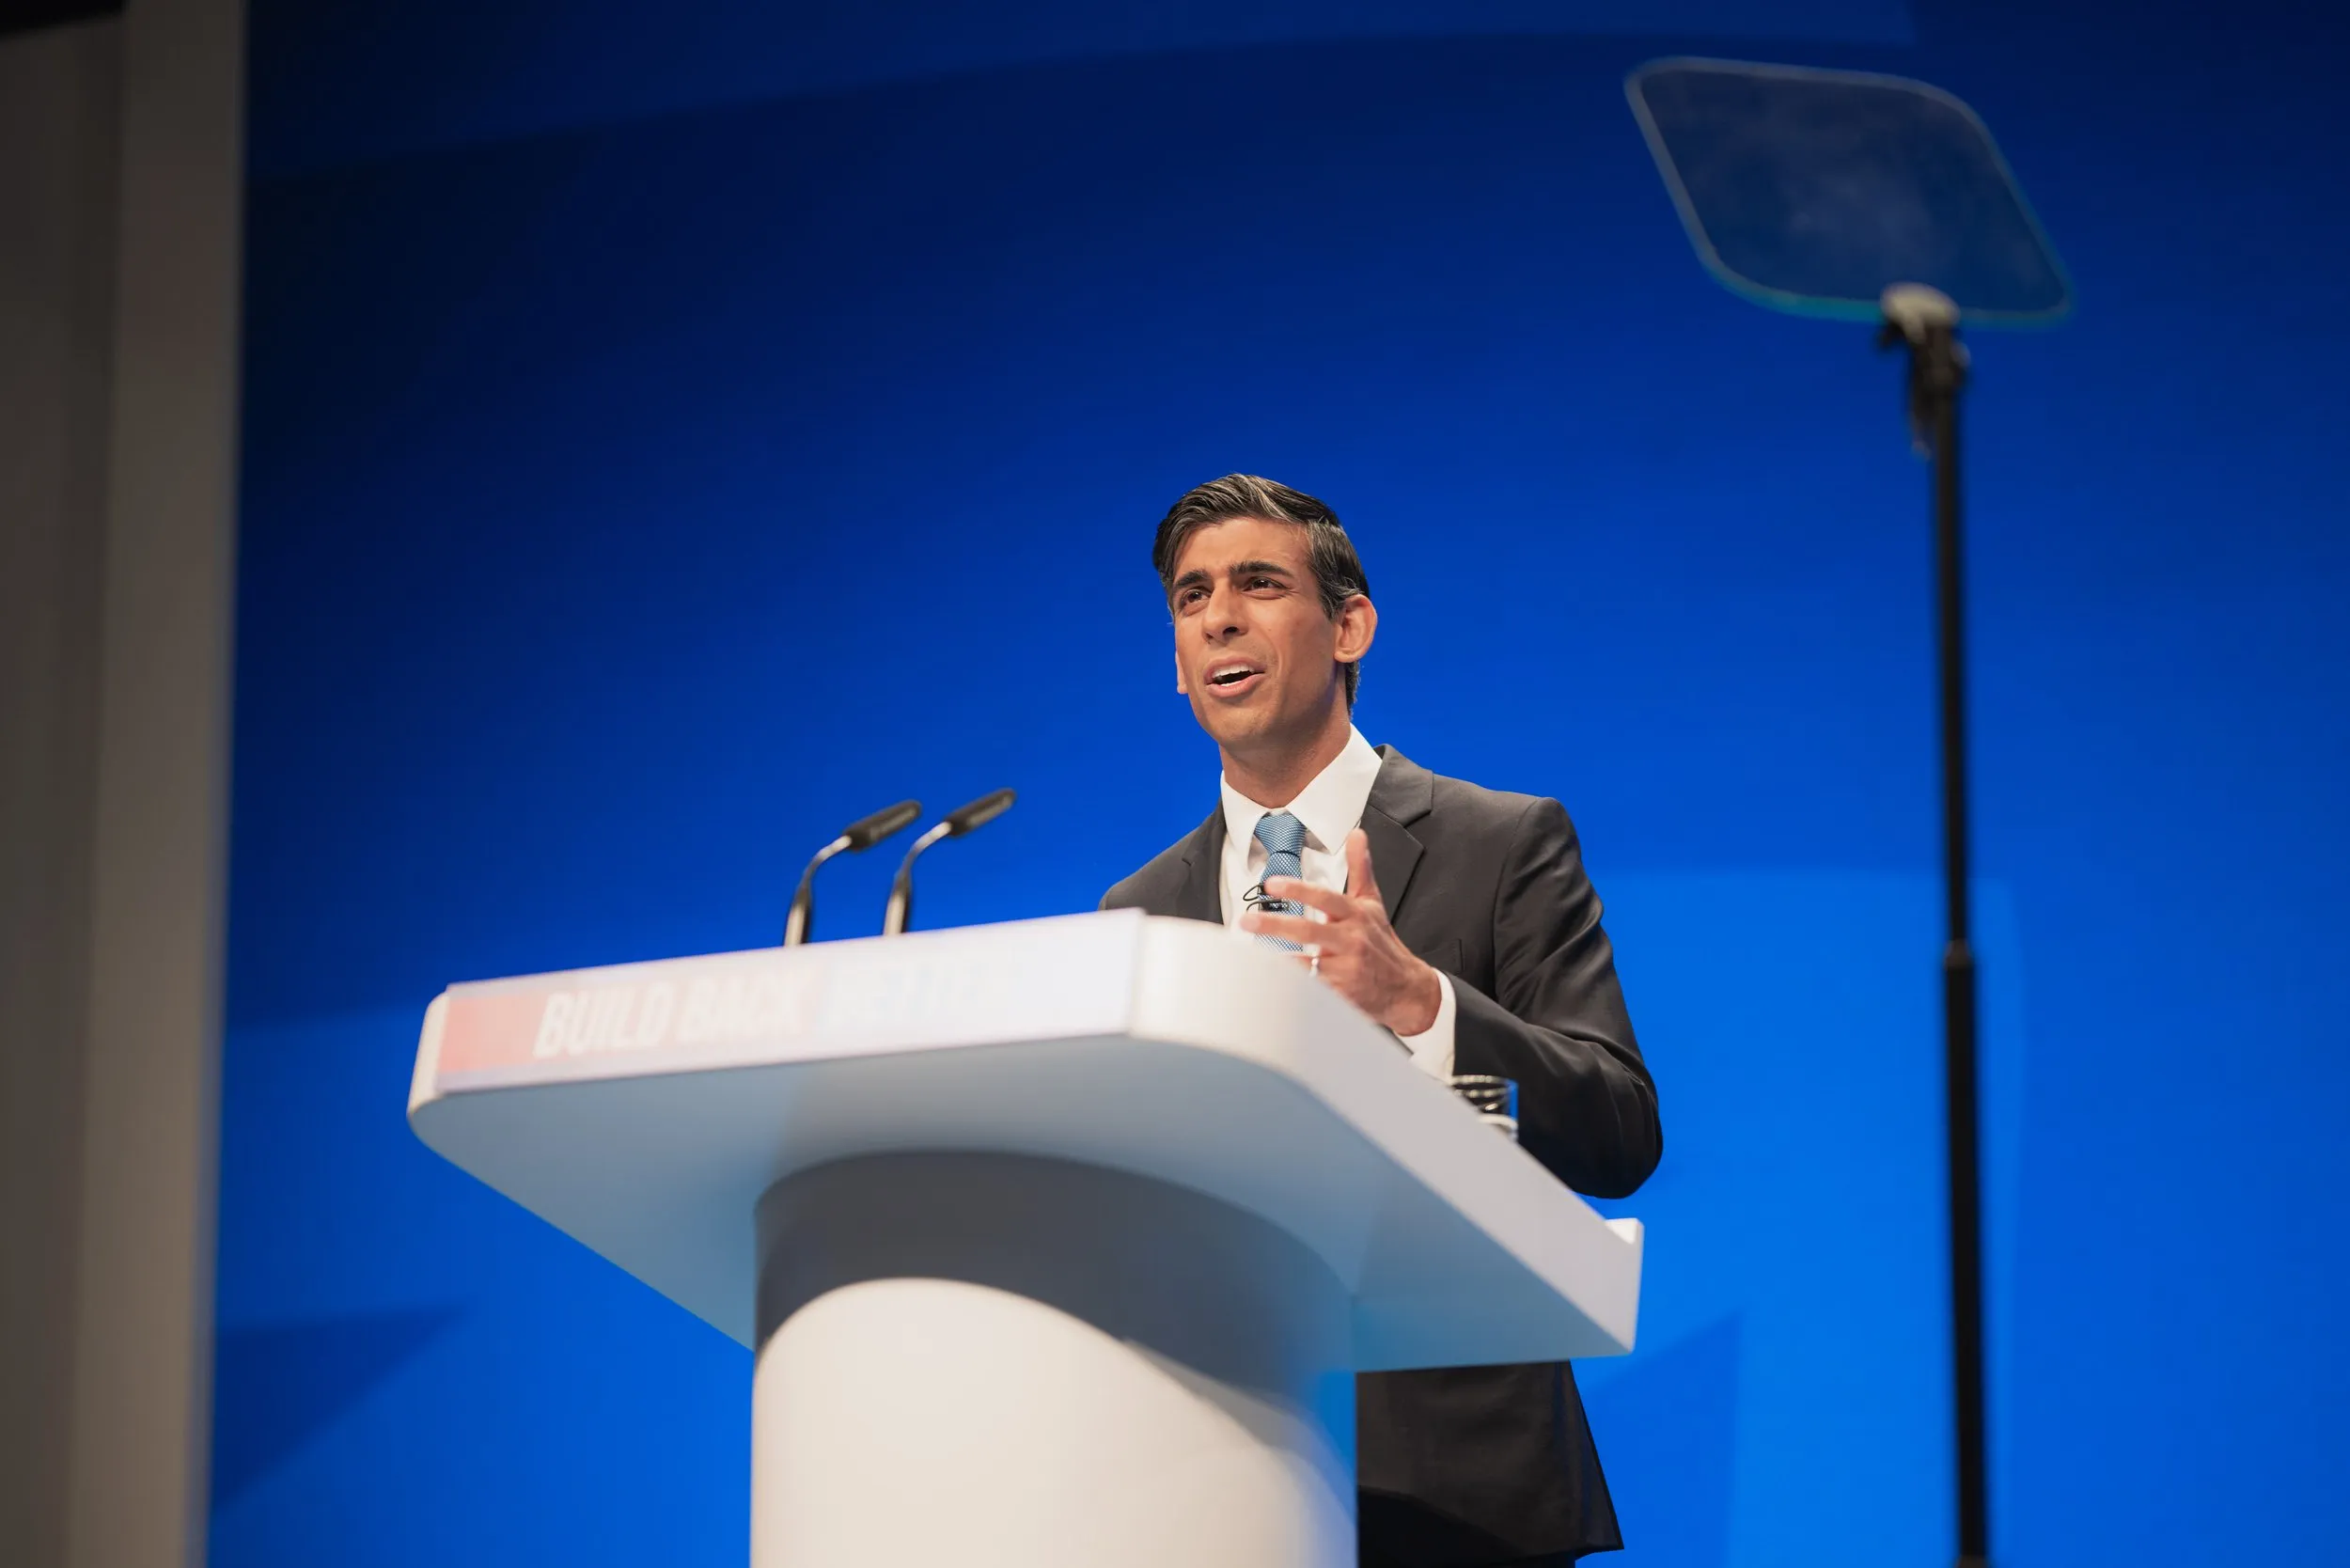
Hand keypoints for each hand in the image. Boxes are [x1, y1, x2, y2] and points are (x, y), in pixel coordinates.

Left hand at [1241, 829, 1442, 1035]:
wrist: (1406, 987)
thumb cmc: (1382, 943)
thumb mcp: (1373, 904)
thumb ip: (1360, 869)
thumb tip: (1357, 835)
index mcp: (1355, 915)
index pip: (1325, 898)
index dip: (1298, 889)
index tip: (1272, 884)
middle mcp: (1351, 940)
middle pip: (1308, 931)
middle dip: (1275, 924)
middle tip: (1247, 920)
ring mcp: (1346, 969)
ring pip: (1305, 964)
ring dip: (1277, 959)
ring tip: (1249, 955)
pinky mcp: (1341, 994)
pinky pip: (1309, 988)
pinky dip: (1291, 985)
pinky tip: (1271, 980)